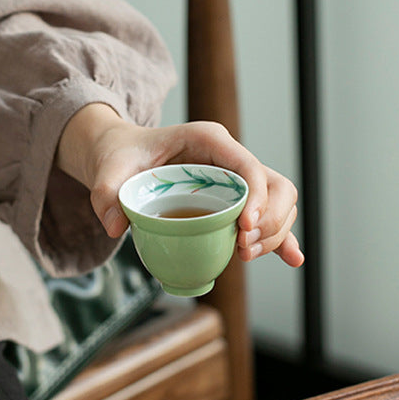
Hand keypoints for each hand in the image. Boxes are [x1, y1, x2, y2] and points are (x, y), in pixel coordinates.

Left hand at [56, 103, 303, 266]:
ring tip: (245, 255)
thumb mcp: (109, 168)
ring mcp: (238, 181)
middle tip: (244, 245)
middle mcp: (231, 159)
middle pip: (276, 186)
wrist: (124, 157)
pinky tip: (292, 259)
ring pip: (280, 204)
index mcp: (209, 140)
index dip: (257, 196)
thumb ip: (106, 192)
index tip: (245, 227)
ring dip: (274, 233)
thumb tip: (116, 226)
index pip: (248, 165)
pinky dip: (281, 239)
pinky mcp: (238, 202)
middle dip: (271, 219)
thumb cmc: (122, 156)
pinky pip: (269, 220)